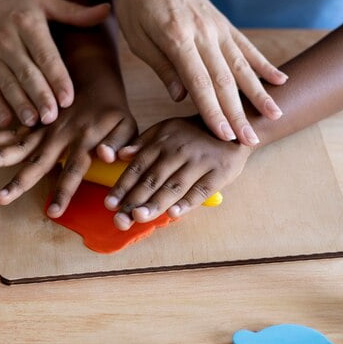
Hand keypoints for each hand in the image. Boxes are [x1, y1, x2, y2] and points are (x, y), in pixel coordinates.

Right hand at [0, 0, 109, 127]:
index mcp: (26, 22)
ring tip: (34, 122)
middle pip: (26, 73)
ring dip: (20, 105)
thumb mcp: (39, 0)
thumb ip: (73, 11)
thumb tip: (107, 10)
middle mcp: (6, 41)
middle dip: (40, 96)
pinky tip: (7, 122)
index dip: (56, 77)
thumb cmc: (8, 4)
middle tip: (53, 117)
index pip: (44, 54)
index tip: (68, 97)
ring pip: (7, 85)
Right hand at [0, 85, 136, 217]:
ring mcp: (45, 127)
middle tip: (1, 198)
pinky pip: (14, 129)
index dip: (63, 192)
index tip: (52, 212)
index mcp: (84, 139)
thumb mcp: (126, 124)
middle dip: (19, 182)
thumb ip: (119, 143)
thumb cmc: (113, 108)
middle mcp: (60, 135)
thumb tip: (106, 157)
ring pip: (20, 144)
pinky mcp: (35, 120)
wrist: (94, 74)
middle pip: (37, 162)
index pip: (74, 171)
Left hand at [105, 116, 251, 229]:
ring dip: (156, 203)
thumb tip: (120, 155)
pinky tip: (173, 214)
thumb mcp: (166, 129)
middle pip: (153, 179)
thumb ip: (143, 143)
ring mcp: (200, 161)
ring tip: (139, 217)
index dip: (123, 186)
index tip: (109, 204)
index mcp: (162, 141)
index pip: (138, 167)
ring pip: (174, 186)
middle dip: (134, 200)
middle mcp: (178, 150)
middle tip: (119, 218)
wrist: (233, 125)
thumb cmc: (192, 134)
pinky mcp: (219, 172)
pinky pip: (201, 189)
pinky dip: (187, 202)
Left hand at [108, 0, 286, 146]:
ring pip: (242, 66)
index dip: (213, 112)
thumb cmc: (136, 5)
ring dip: (259, 93)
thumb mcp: (138, 39)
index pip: (199, 84)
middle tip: (251, 141)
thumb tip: (181, 97)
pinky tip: (281, 80)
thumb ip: (163, 67)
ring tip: (275, 115)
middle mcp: (204, 32)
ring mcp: (217, 27)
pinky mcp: (223, 23)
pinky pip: (246, 47)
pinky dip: (264, 64)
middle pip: (225, 81)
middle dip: (239, 114)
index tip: (225, 136)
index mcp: (178, 38)